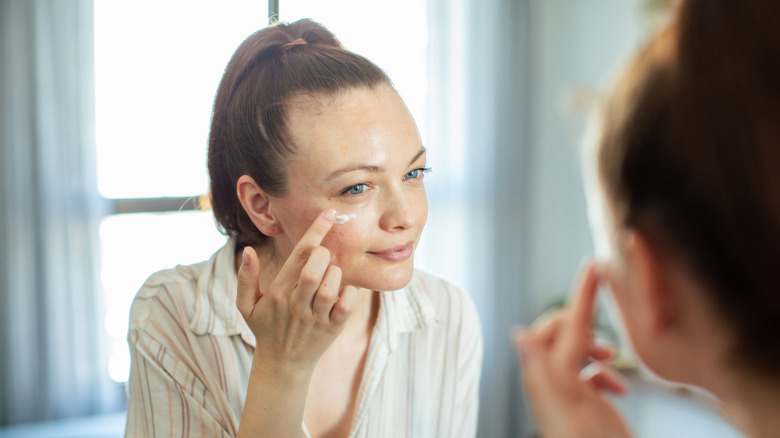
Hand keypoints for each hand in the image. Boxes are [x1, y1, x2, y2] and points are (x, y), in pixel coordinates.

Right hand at [236, 209, 358, 373]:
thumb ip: (246, 278)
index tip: (330, 214)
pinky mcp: (333, 328)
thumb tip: (247, 251)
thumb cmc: (266, 327)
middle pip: (314, 270)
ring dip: (336, 274)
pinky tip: (344, 290)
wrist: (282, 365)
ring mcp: (316, 318)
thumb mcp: (246, 305)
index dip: (316, 231)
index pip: (299, 255)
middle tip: (324, 255)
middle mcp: (297, 304)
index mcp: (278, 292)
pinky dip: (350, 293)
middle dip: (323, 254)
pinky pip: (347, 305)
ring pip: (331, 288)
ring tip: (331, 274)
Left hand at [513, 262, 632, 437]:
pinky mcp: (581, 405)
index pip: (563, 324)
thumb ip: (543, 373)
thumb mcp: (565, 410)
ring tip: (614, 359)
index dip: (581, 295)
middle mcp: (553, 381)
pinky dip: (604, 372)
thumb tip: (518, 335)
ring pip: (575, 351)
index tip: (594, 266)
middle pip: (562, 333)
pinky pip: (589, 375)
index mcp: (549, 376)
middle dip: (584, 322)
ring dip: (595, 346)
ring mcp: (567, 392)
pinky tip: (617, 386)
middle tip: (607, 327)